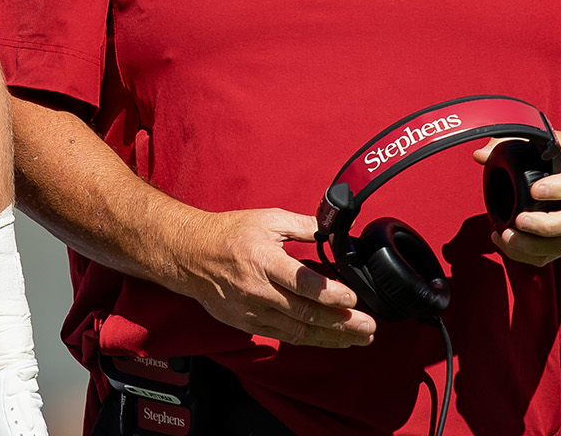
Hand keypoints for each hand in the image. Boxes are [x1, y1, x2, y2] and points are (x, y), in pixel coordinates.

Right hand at [163, 207, 374, 347]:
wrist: (191, 255)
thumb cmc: (230, 234)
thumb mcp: (268, 219)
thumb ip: (304, 225)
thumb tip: (335, 228)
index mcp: (264, 260)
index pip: (301, 282)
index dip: (329, 293)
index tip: (353, 298)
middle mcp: (258, 290)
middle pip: (305, 313)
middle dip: (341, 323)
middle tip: (369, 328)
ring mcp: (252, 311)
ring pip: (298, 331)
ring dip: (331, 337)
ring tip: (359, 339)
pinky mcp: (248, 324)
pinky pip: (284, 336)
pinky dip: (310, 340)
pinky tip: (331, 341)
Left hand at [478, 131, 560, 266]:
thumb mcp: (547, 139)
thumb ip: (512, 142)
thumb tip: (481, 155)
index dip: (558, 188)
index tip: (534, 190)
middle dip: (547, 225)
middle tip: (520, 220)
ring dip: (536, 246)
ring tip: (508, 237)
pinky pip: (555, 255)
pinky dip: (529, 254)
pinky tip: (507, 243)